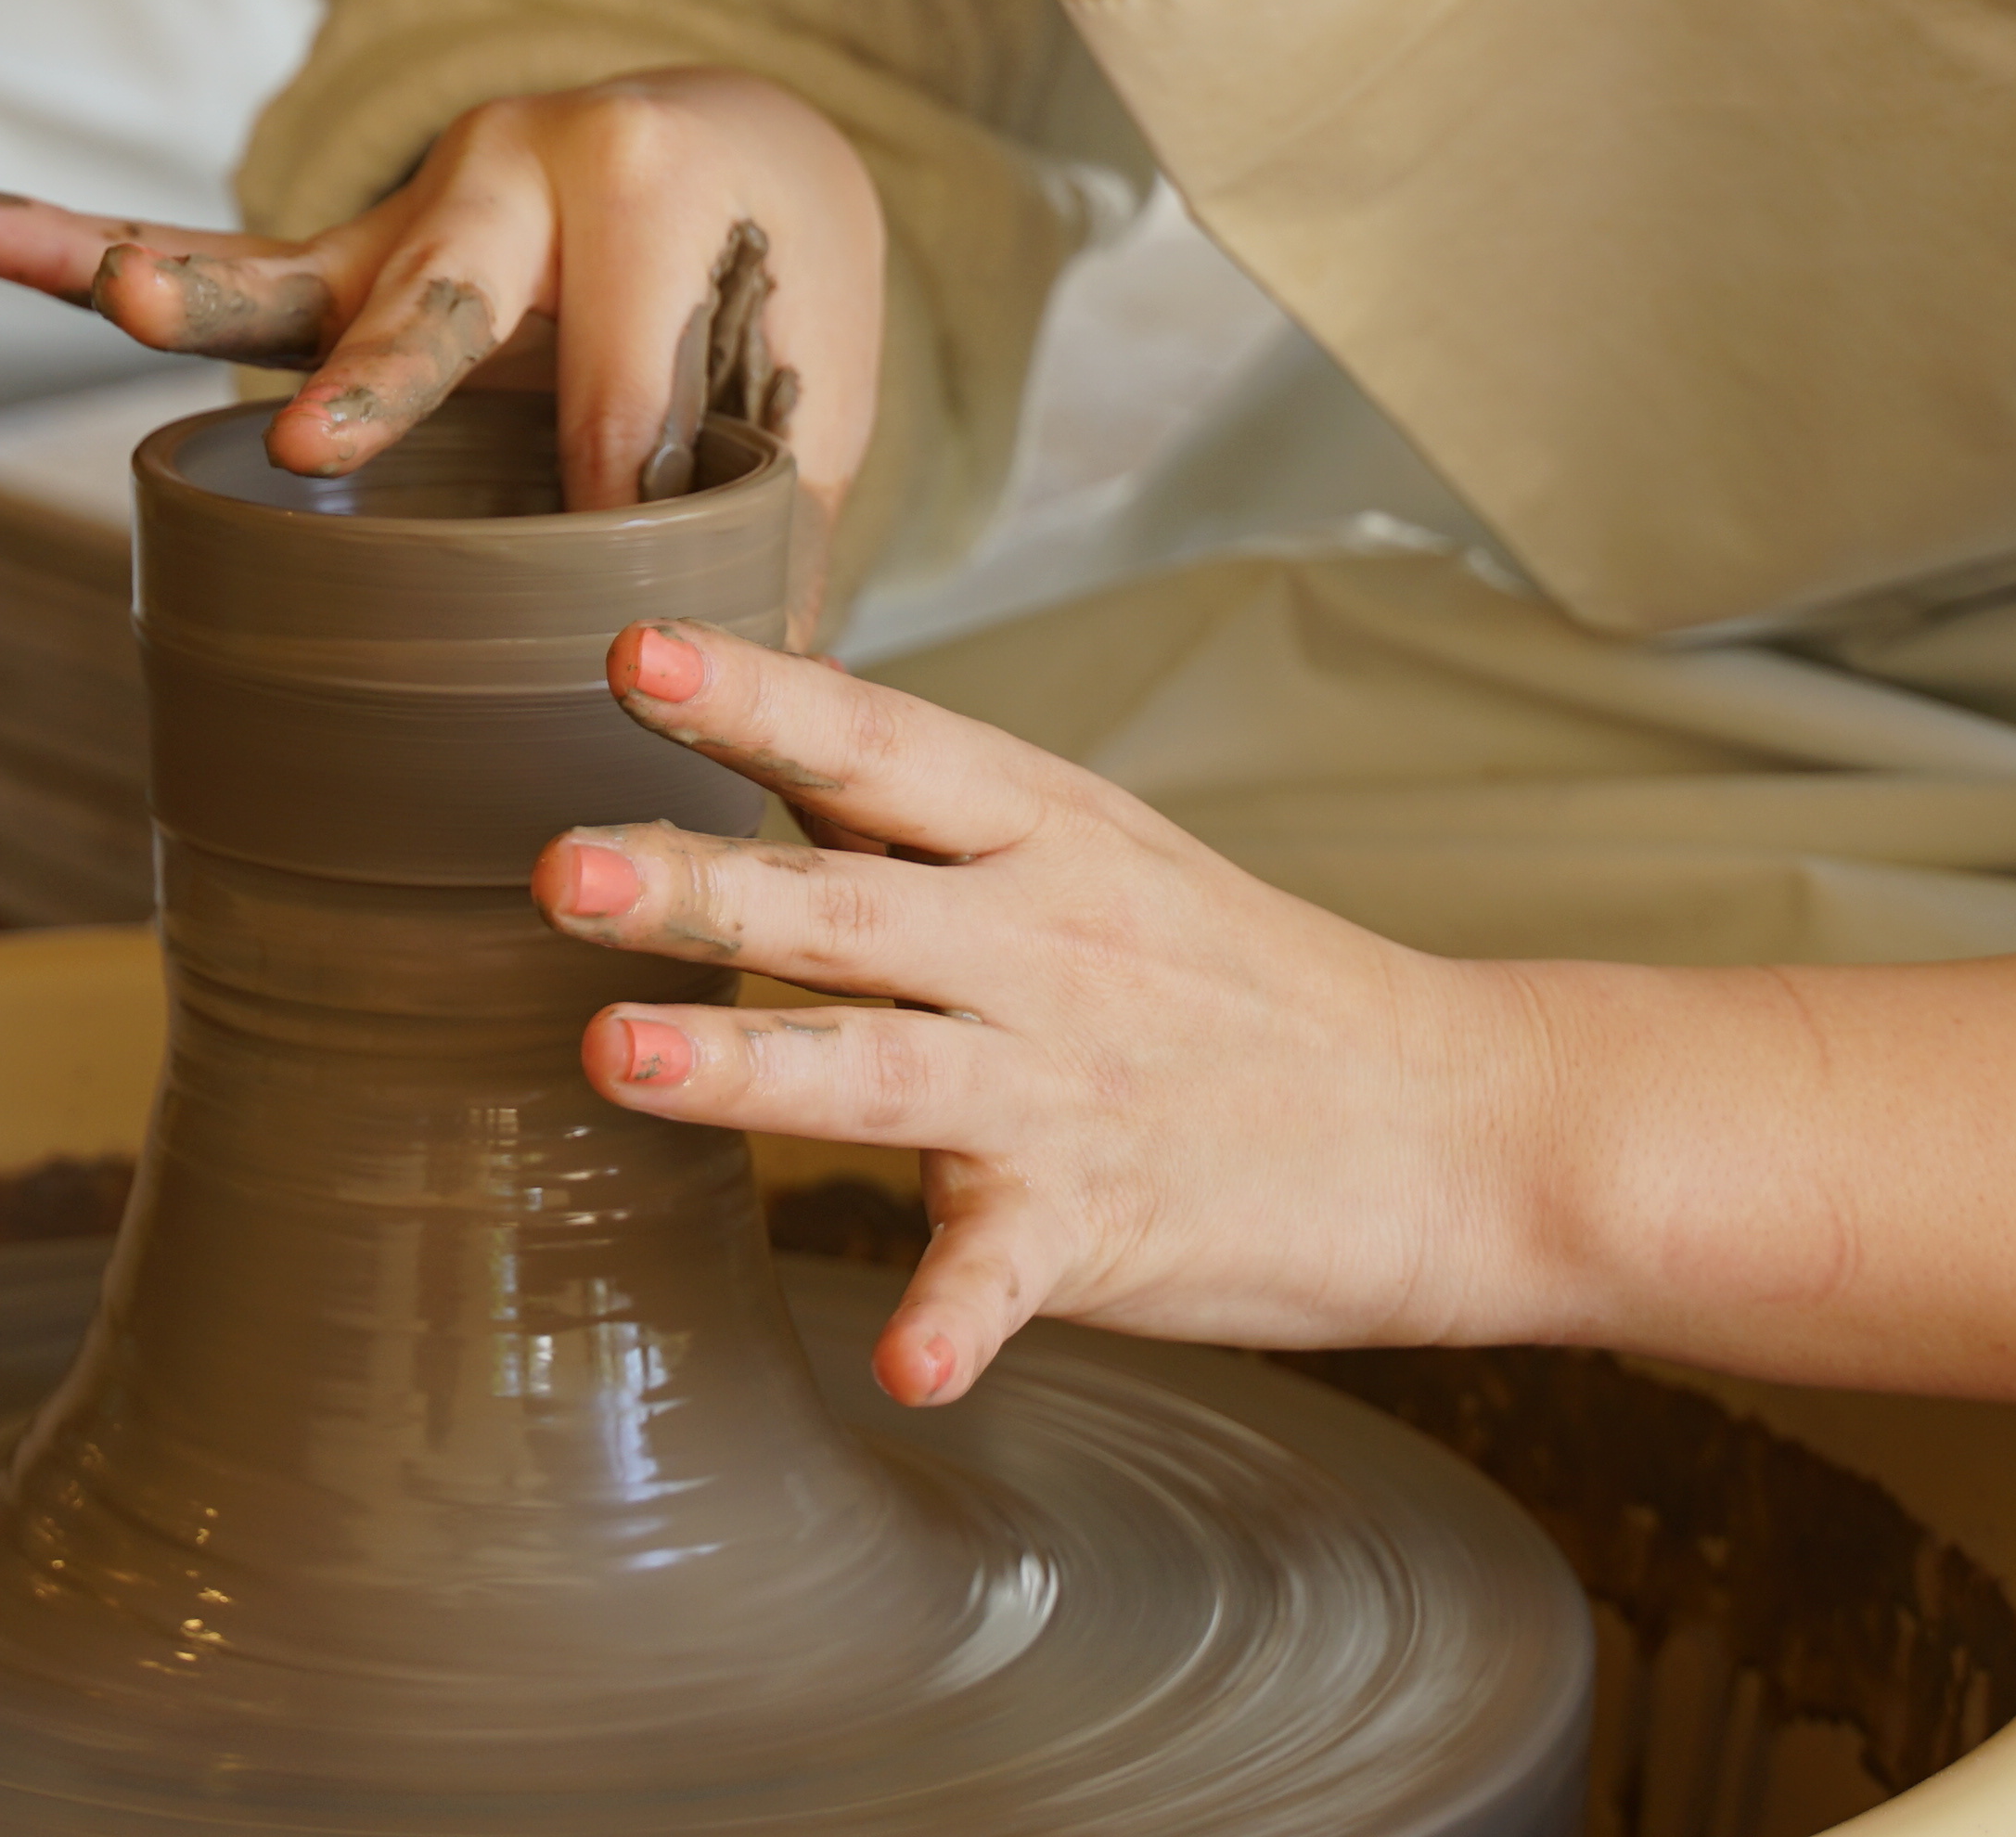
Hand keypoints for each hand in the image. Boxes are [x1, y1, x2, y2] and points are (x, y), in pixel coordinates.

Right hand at [0, 70, 890, 539]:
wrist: (724, 146)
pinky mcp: (328, 262)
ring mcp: (398, 221)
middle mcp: (509, 173)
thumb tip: (747, 701)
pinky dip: (50, 239)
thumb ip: (765, 518)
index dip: (634, 488)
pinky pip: (186, 258)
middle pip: (447, 297)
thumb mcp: (809, 386)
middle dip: (390, 378)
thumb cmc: (767, 288)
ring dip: (189, 293)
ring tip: (116, 301)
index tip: (640, 578)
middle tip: (326, 453)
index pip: (630, 374)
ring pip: (274, 268)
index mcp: (655, 187)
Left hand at [536, 622, 1558, 1412]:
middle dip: (697, 883)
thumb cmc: (1243, 982)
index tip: (629, 650)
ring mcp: (1071, 1083)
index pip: (876, 743)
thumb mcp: (1096, 852)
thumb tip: (758, 723)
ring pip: (877, 1068)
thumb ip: (925, 817)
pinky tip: (900, 1366)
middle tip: (559, 869)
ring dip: (742, 1065)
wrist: (1456, 1119)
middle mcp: (1044, 942)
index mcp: (1042, 832)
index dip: (754, 695)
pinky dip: (957, 1319)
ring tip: (609, 1056)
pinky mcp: (1106, 1220)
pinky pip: (1009, 1272)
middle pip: (845, 903)